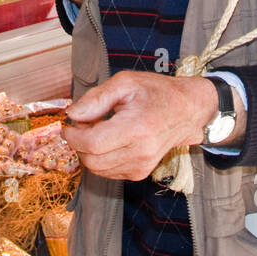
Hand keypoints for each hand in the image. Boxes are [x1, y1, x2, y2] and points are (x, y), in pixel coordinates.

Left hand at [63, 71, 218, 180]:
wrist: (186, 110)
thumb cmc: (157, 93)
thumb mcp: (126, 83)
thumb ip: (97, 98)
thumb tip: (73, 113)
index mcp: (137, 128)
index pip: (93, 144)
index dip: (74, 136)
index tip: (69, 124)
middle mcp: (141, 152)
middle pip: (92, 160)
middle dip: (78, 144)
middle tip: (83, 125)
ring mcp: (141, 166)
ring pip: (97, 169)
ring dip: (88, 152)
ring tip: (97, 130)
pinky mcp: (139, 172)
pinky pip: (107, 172)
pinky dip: (99, 159)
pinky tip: (107, 141)